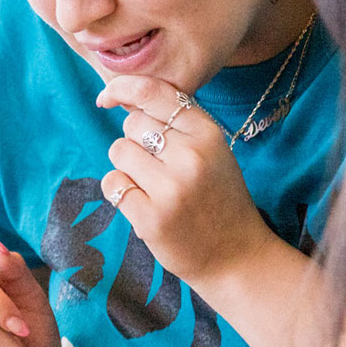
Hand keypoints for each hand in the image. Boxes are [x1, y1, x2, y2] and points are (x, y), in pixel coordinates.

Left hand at [97, 75, 277, 284]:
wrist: (237, 257)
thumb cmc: (218, 197)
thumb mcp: (212, 151)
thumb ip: (176, 124)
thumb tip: (125, 96)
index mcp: (209, 134)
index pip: (153, 93)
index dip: (123, 89)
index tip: (108, 97)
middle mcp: (191, 157)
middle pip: (131, 124)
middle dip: (136, 142)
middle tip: (158, 168)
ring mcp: (170, 189)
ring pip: (118, 151)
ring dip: (127, 167)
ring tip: (152, 186)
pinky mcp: (151, 218)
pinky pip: (111, 183)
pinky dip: (119, 191)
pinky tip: (143, 203)